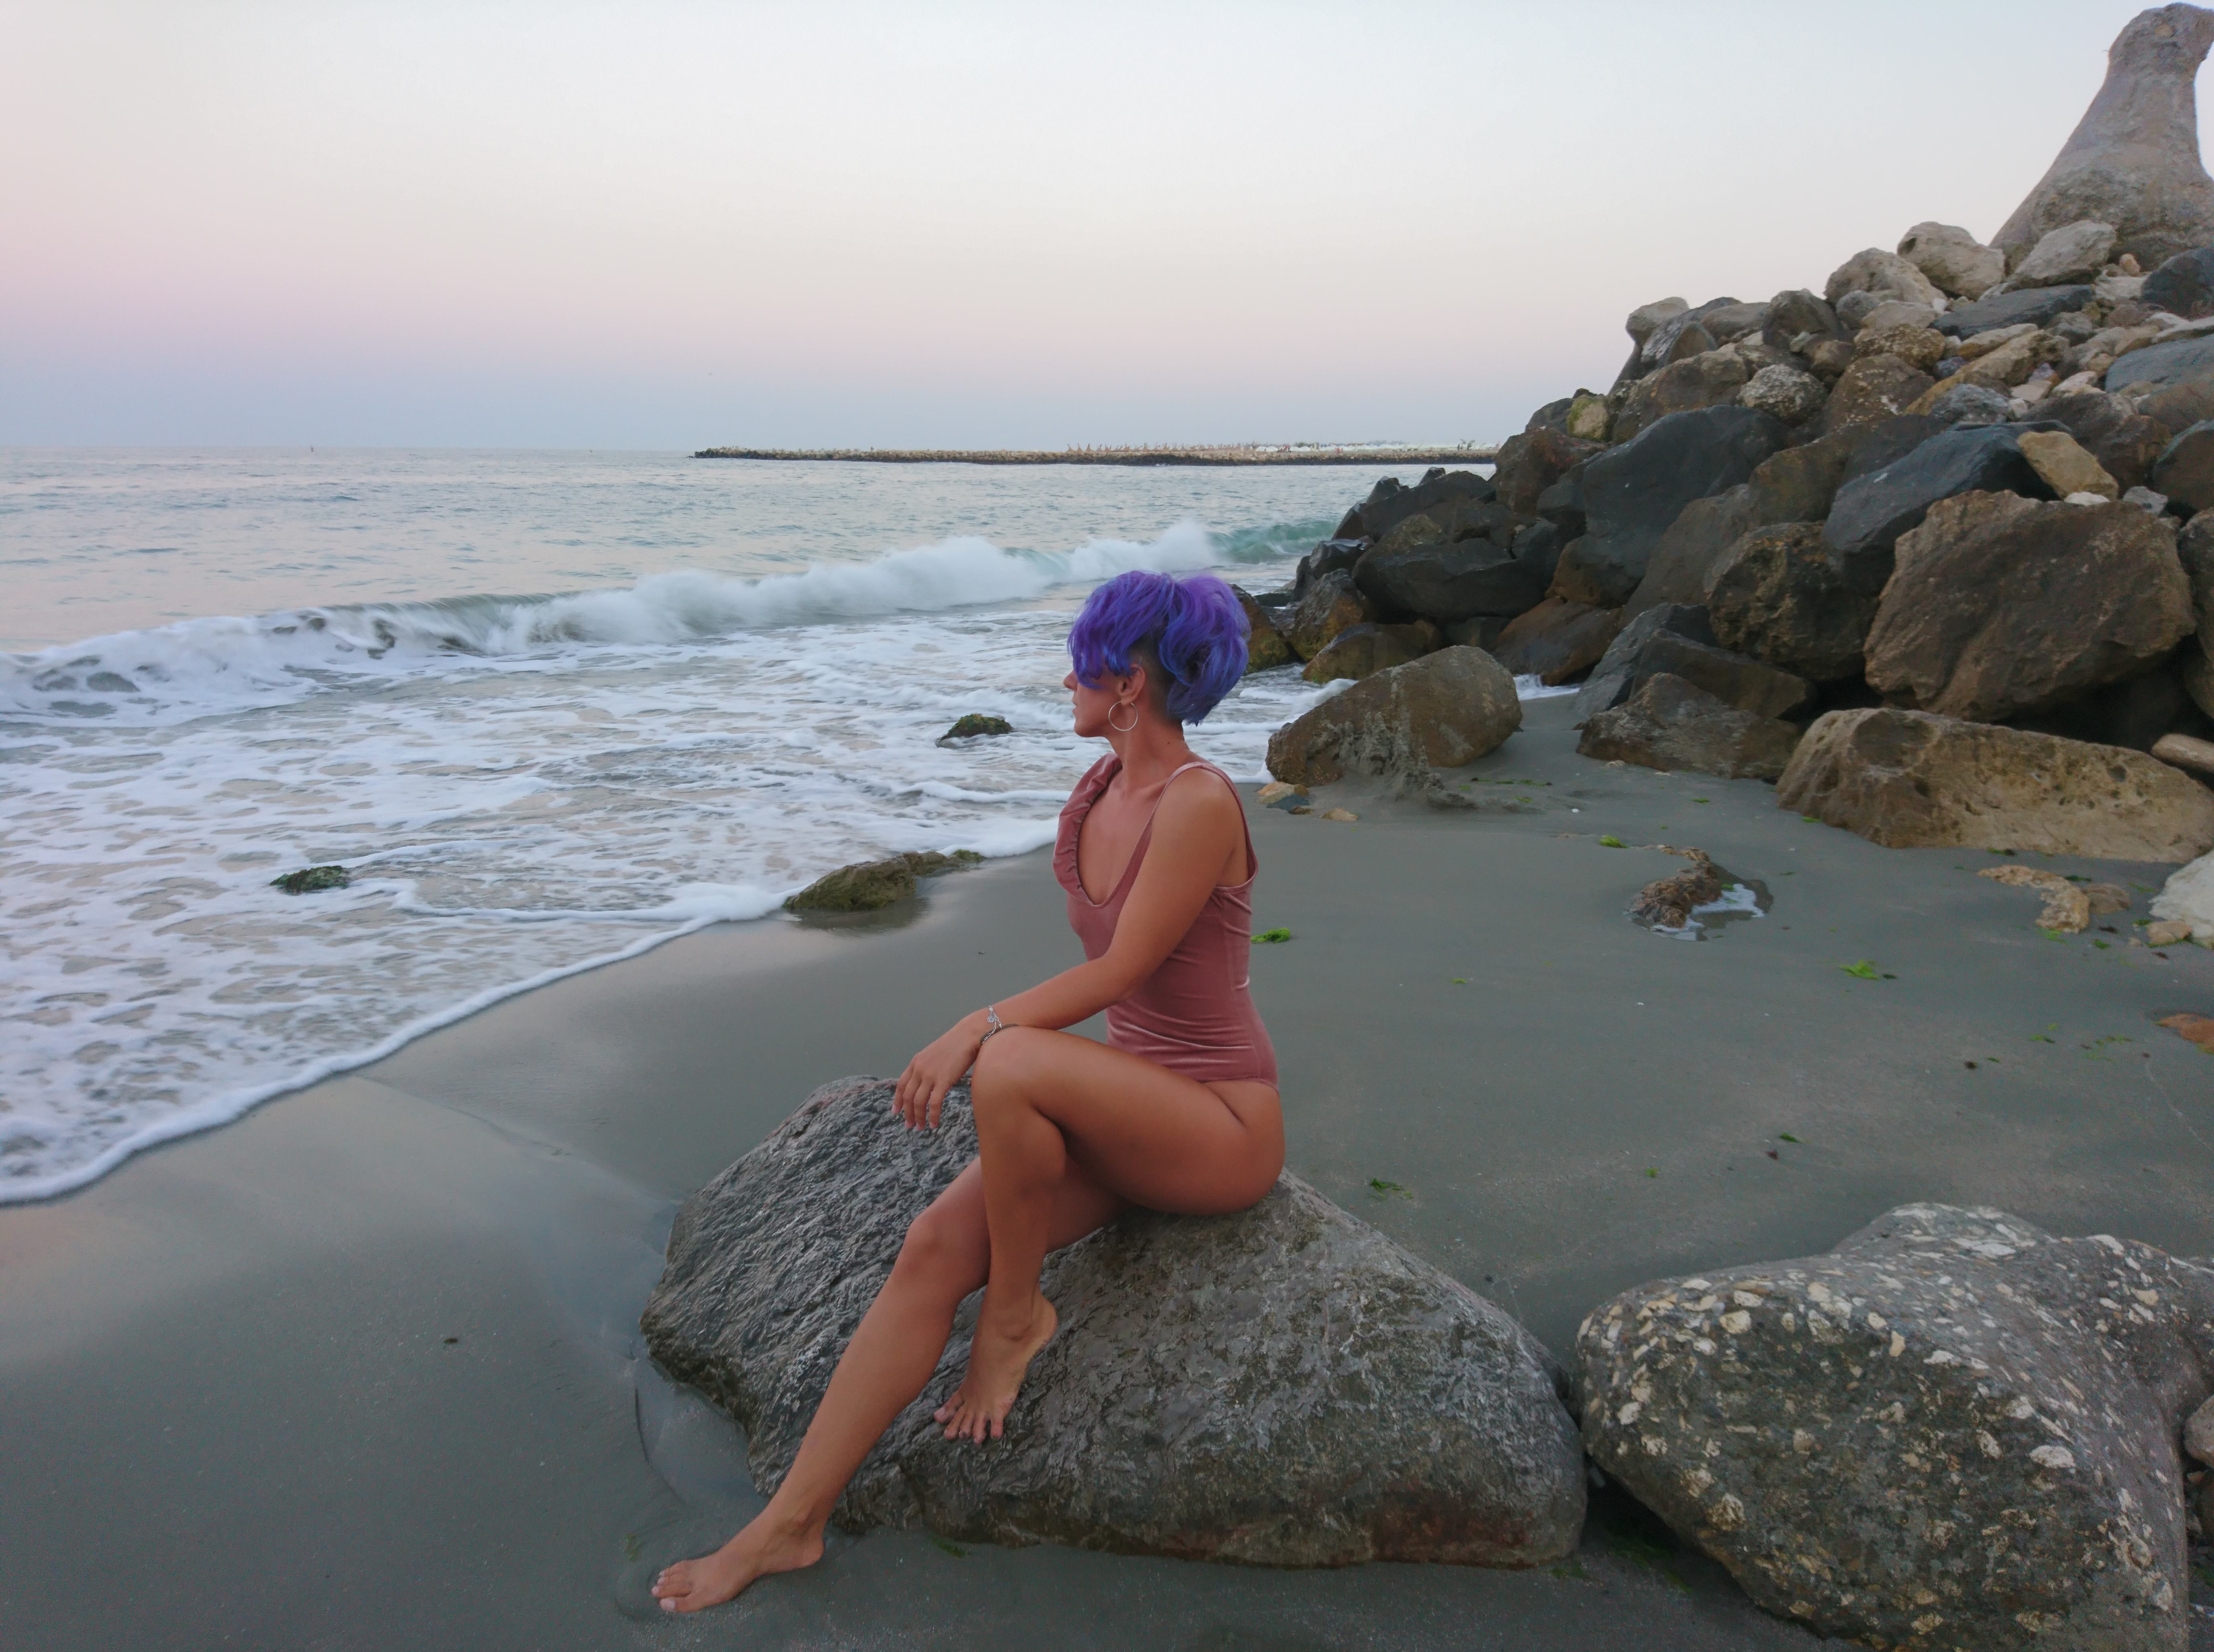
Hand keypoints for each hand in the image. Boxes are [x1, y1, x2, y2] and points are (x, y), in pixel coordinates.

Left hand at [893, 1012, 987, 1128]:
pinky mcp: (943, 1080)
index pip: (901, 1085)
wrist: (969, 1036)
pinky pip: (934, 1103)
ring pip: (918, 1102)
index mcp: (916, 1062)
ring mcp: (930, 1075)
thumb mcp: (934, 1055)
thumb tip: (926, 1083)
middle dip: (907, 1113)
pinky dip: (933, 1115)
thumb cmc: (955, 1045)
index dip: (897, 1100)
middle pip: (908, 1096)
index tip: (896, 1112)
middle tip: (909, 1125)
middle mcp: (919, 1069)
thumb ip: (927, 1068)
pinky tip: (934, 1124)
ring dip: (918, 1117)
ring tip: (920, 1127)